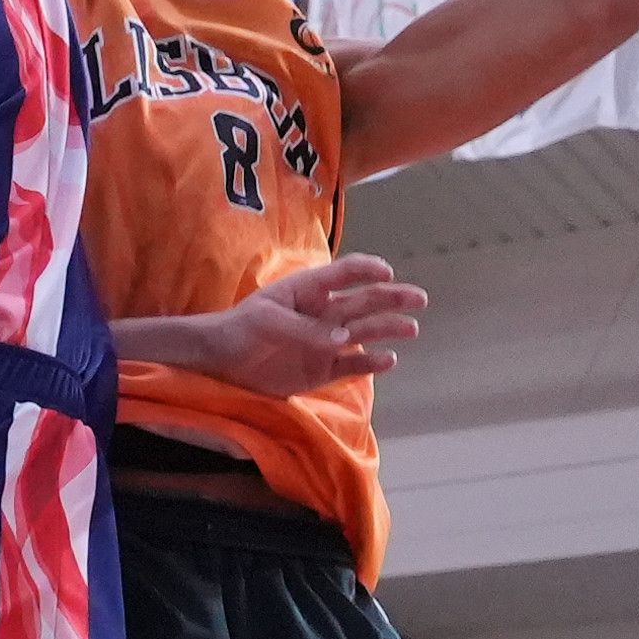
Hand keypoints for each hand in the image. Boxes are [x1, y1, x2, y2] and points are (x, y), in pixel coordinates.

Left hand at [144, 257, 428, 394]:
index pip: (344, 273)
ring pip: (364, 332)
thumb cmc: (240, 328)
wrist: (220, 360)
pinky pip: (351, 365)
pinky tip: (389, 360)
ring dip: (388, 329)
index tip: (386, 272)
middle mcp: (324, 313)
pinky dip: (370, 363)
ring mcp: (325, 341)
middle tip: (419, 298)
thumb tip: (343, 339)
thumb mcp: (267, 322)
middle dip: (392, 298)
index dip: (366, 269)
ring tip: (412, 329)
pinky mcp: (321, 370)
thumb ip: (304, 330)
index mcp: (309, 290)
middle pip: (364, 301)